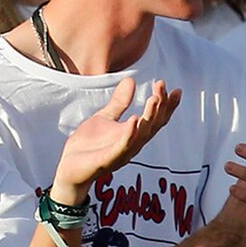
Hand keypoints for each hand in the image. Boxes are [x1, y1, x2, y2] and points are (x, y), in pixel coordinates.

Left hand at [53, 73, 175, 194]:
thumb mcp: (105, 118)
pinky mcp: (108, 160)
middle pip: (153, 125)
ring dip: (149, 117)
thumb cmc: (89, 146)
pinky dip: (129, 134)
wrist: (69, 167)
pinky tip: (134, 120)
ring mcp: (122, 153)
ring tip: (155, 99)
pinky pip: (122, 147)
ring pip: (141, 135)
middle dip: (160, 106)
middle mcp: (133, 145)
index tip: (176, 90)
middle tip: (162, 86)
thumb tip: (131, 79)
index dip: (167, 106)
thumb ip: (119, 102)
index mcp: (134, 135)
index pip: (156, 119)